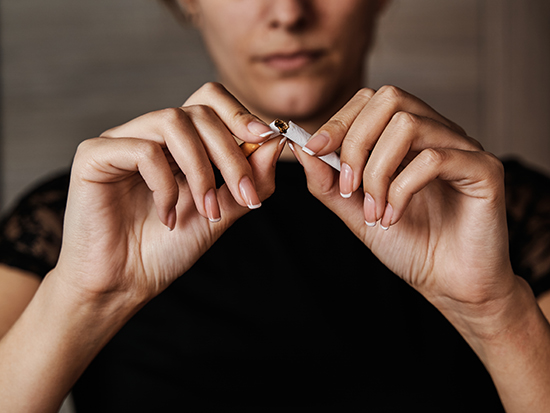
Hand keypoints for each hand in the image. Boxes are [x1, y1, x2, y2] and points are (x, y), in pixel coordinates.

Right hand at [55, 82, 284, 301]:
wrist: (125, 283)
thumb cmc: (168, 248)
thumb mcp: (221, 212)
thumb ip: (248, 180)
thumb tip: (276, 142)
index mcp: (178, 143)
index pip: (209, 102)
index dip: (240, 115)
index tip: (267, 139)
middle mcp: (150, 135)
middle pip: (198, 112)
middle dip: (230, 153)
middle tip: (244, 195)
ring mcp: (121, 141)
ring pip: (172, 122)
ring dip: (200, 168)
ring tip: (206, 210)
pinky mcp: (94, 156)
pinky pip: (142, 150)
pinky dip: (165, 185)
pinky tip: (167, 216)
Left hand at [292, 85, 515, 322]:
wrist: (448, 284)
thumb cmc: (408, 245)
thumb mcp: (355, 212)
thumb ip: (329, 181)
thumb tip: (302, 149)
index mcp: (408, 139)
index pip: (372, 100)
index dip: (339, 121)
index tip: (315, 150)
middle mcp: (437, 134)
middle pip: (390, 98)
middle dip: (355, 142)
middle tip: (350, 188)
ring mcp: (462, 148)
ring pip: (407, 125)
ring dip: (378, 172)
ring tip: (374, 211)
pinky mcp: (484, 170)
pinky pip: (435, 158)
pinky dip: (402, 190)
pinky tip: (394, 217)